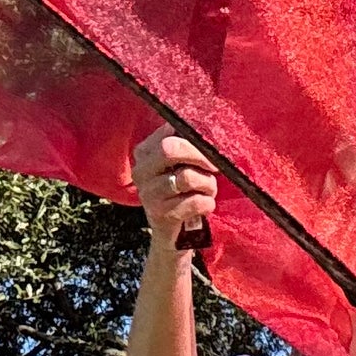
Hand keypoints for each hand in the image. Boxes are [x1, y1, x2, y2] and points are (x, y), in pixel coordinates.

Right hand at [132, 123, 217, 252]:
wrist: (174, 233)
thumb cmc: (183, 190)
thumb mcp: (181, 163)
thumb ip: (187, 142)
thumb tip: (208, 123)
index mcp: (144, 152)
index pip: (169, 131)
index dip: (194, 137)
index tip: (211, 146)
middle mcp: (140, 171)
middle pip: (171, 149)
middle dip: (200, 156)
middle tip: (215, 167)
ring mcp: (148, 195)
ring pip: (187, 177)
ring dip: (208, 184)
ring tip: (209, 189)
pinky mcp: (161, 216)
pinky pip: (195, 201)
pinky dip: (208, 203)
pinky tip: (205, 205)